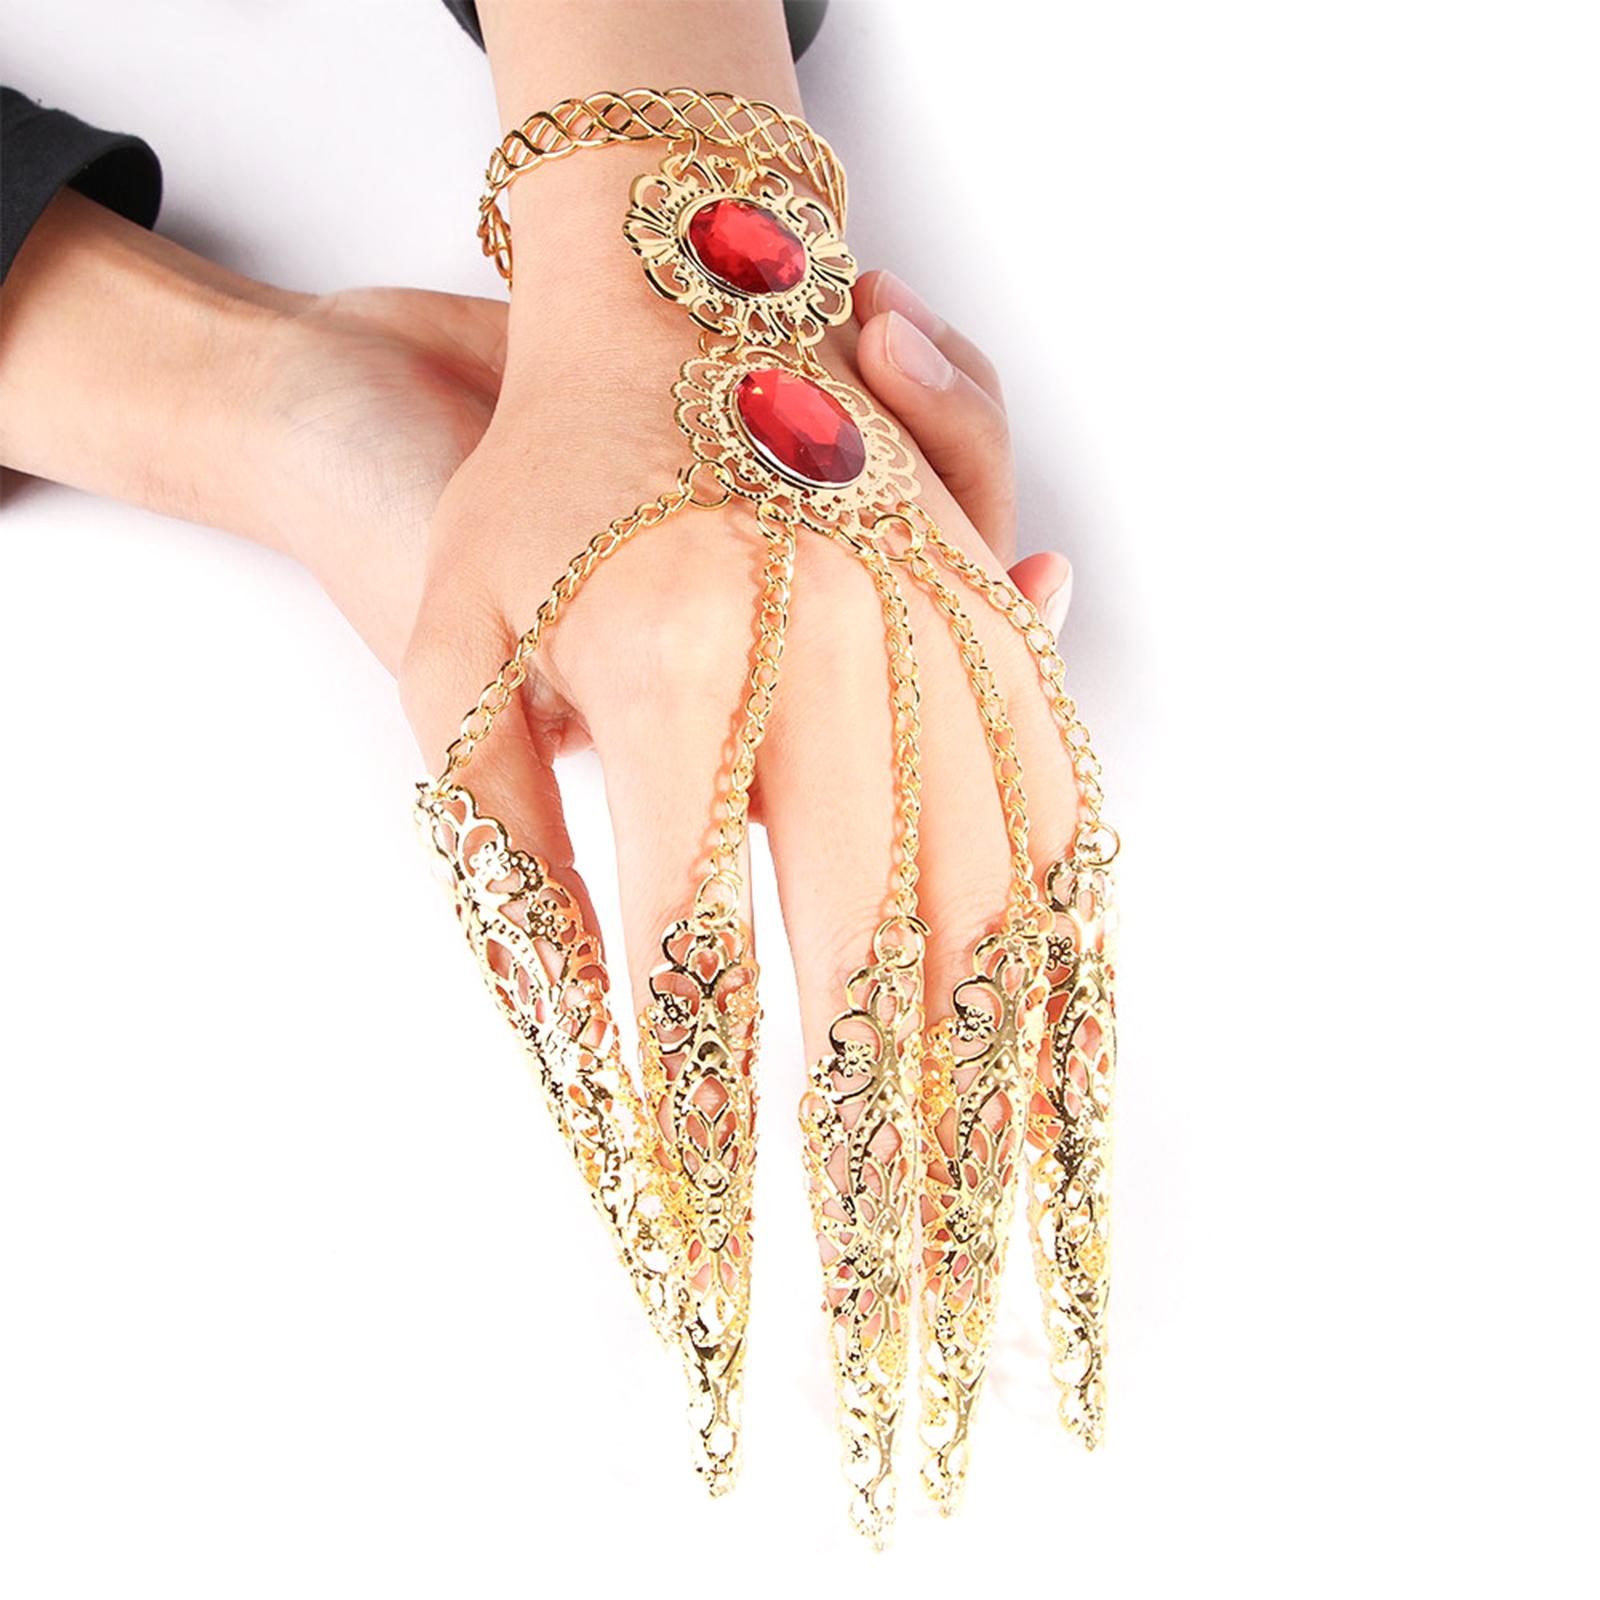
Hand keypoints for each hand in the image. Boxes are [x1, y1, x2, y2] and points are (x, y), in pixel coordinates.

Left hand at [400, 154, 1087, 1510]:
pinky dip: (1074, 984)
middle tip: (909, 1379)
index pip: (708, 985)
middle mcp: (848, 678)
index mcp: (688, 684)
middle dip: (894, 1207)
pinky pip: (1066, 833)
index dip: (720, 1166)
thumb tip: (593, 1068)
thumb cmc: (545, 484)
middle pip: (887, 994)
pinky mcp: (1002, 650)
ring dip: (1015, 1125)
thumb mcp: (461, 655)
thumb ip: (517, 867)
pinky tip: (1074, 1090)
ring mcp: (947, 660)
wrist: (680, 292)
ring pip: (1006, 932)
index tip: (727, 1322)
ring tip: (1021, 1287)